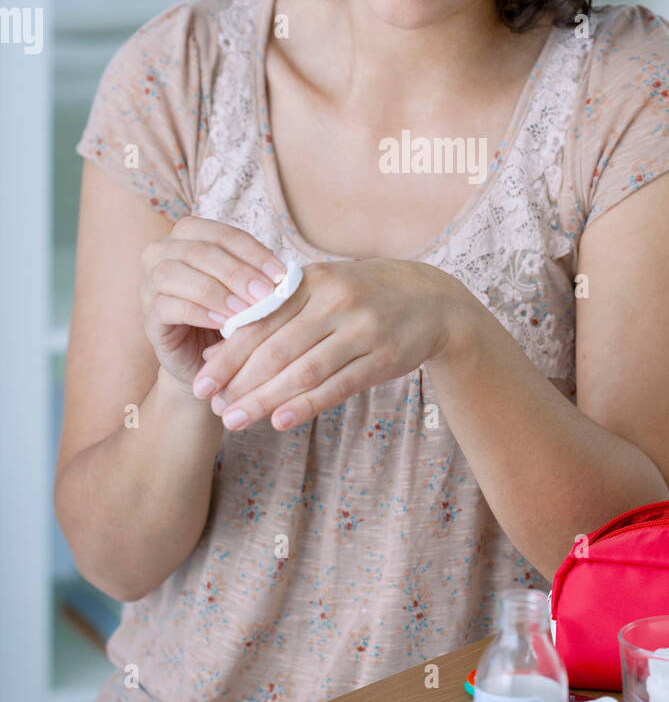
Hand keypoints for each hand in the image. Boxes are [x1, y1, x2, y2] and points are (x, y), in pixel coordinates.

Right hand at [140, 216, 287, 389]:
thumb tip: (283, 274)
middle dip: (236, 272)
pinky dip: (198, 312)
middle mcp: (161, 254)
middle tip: (266, 294)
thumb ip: (259, 277)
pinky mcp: (149, 318)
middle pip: (197, 250)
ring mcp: (149, 285)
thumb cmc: (234, 317)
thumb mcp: (249, 292)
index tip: (281, 274)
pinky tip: (223, 322)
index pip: (220, 233)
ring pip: (173, 274)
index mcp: (189, 236)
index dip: (252, 251)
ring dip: (215, 291)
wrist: (212, 365)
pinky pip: (166, 306)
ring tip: (245, 310)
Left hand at [190, 259, 459, 429]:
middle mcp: (337, 302)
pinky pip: (337, 386)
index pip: (261, 320)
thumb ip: (280, 309)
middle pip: (277, 349)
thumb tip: (221, 344)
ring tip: (233, 420)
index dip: (228, 353)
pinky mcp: (383, 358)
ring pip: (303, 371)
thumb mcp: (324, 287)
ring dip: (264, 399)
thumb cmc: (365, 294)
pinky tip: (279, 421)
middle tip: (212, 406)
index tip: (201, 378)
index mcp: (314, 280)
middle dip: (239, 381)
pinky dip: (305, 405)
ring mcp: (363, 330)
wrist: (434, 302)